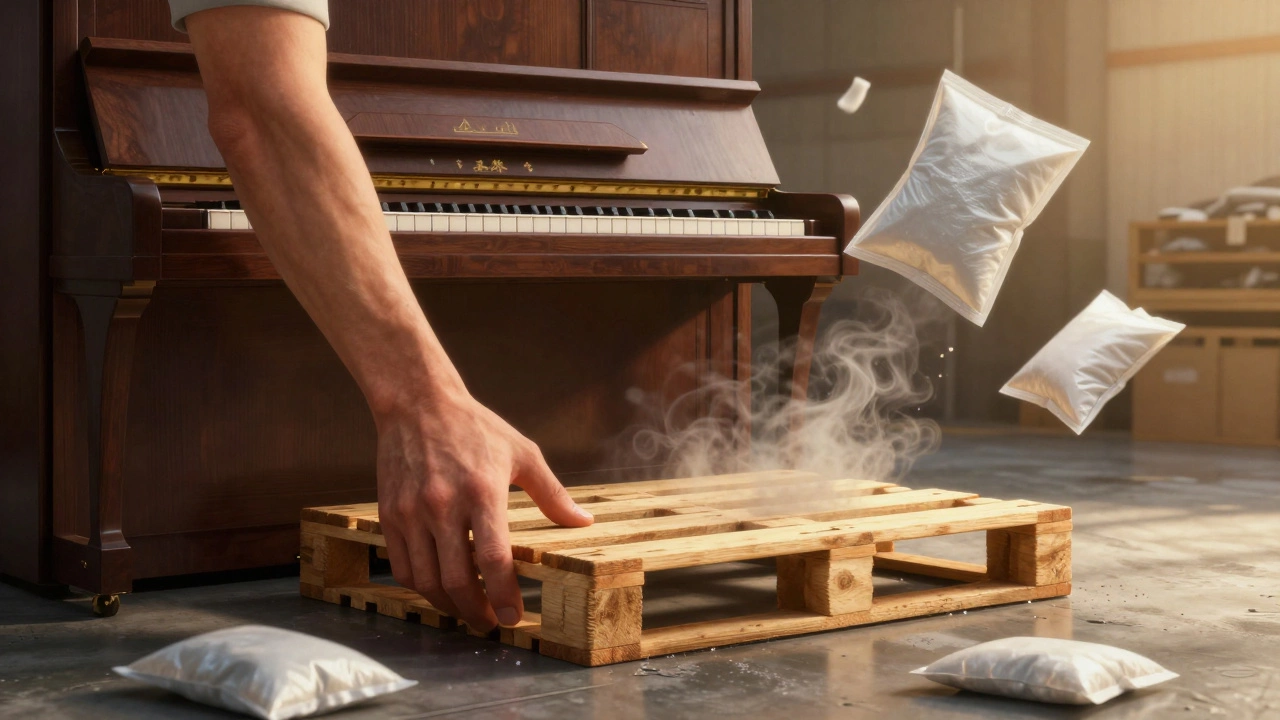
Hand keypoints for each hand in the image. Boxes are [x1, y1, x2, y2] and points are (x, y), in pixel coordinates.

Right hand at [375, 390, 593, 630]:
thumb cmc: (475, 427)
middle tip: (491, 622)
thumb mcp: (522, 453)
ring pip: (427, 580)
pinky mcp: (390, 514)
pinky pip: (403, 566)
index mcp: (483, 492)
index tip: (514, 616)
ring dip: (448, 606)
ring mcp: (412, 512)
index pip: (494, 559)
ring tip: (467, 611)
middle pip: (458, 579)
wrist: (417, 403)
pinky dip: (421, 588)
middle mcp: (444, 505)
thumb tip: (583, 521)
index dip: (504, 595)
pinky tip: (439, 590)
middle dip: (477, 611)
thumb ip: (552, 493)